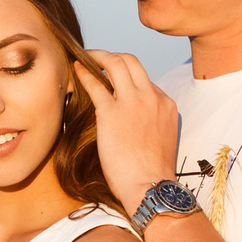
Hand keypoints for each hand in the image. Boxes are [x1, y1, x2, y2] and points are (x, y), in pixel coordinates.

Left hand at [74, 51, 180, 208]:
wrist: (150, 186)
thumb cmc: (152, 172)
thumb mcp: (162, 138)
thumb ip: (152, 121)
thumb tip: (134, 120)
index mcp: (165, 104)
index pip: (144, 79)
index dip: (126, 76)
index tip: (112, 78)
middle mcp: (151, 97)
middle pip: (131, 61)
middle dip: (112, 55)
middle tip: (97, 57)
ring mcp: (132, 102)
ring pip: (116, 63)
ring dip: (98, 56)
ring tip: (85, 56)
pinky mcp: (111, 113)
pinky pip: (95, 84)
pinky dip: (84, 73)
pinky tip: (76, 69)